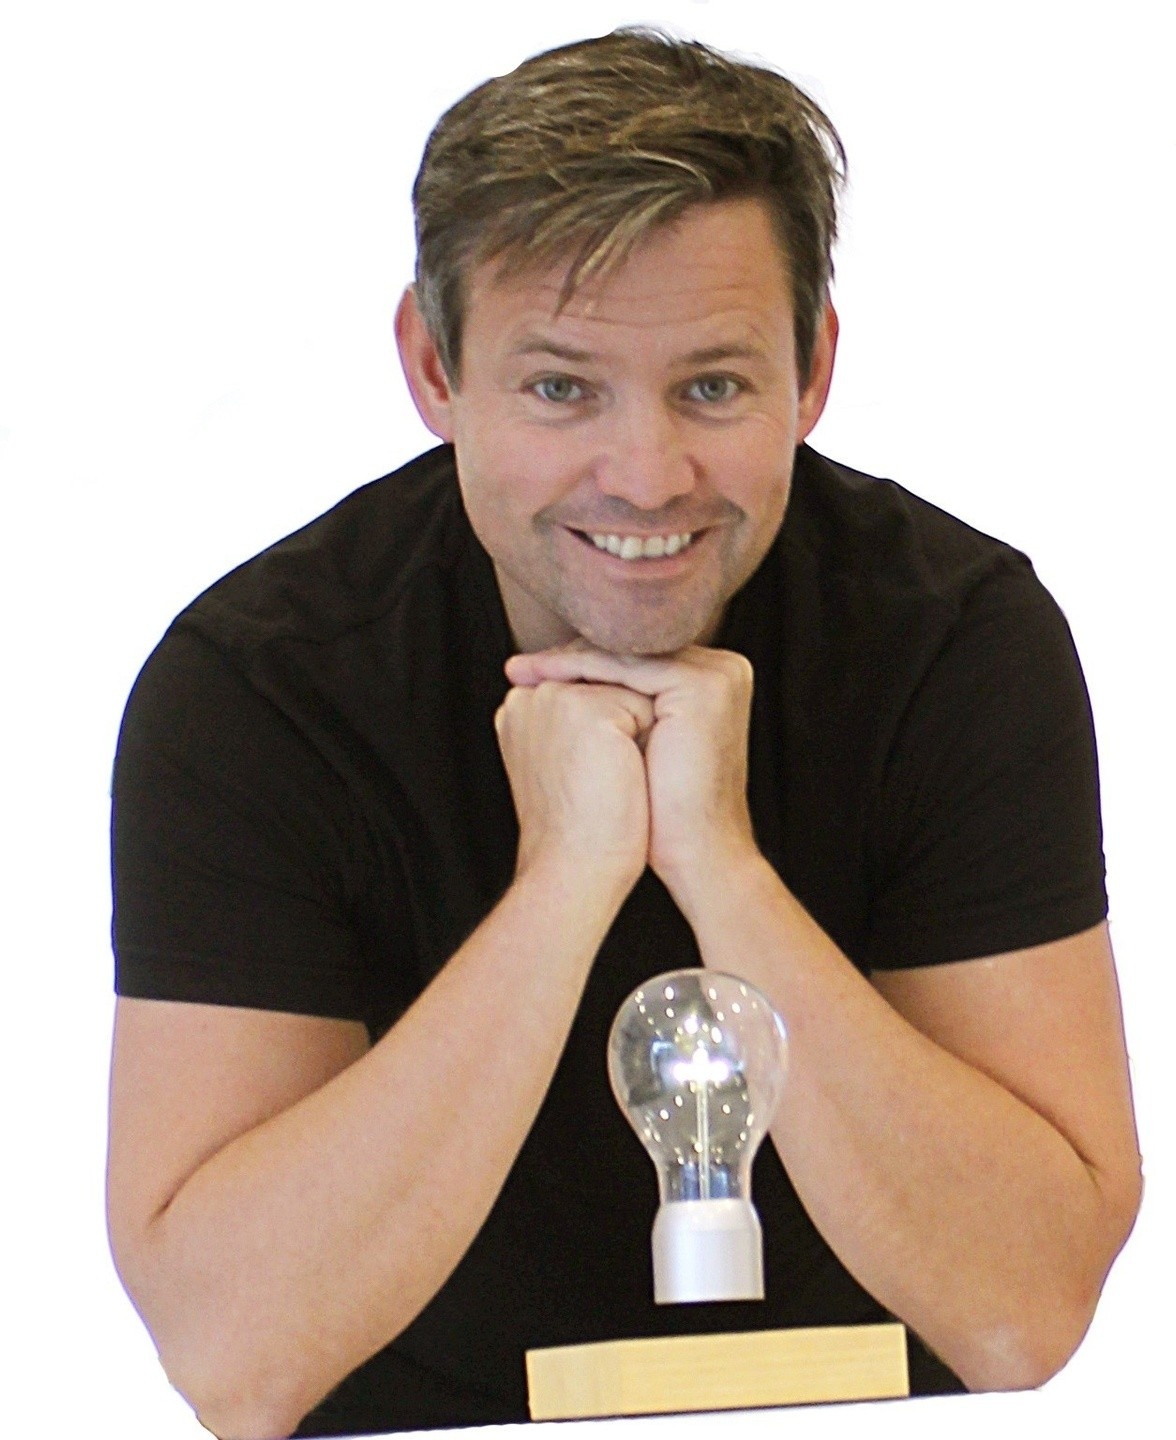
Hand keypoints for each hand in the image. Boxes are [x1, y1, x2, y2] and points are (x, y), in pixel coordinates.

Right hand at [494, 670, 653, 897]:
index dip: (612, 730)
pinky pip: (645, 705)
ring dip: (639, 734)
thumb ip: (579, 727)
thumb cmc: (579, 832)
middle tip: (611, 780)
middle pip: (610, 685)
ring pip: (630, 693)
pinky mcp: (586, 710)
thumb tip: (620, 710)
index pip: (587, 690)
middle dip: (626, 727)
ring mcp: (556, 699)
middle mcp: (530, 698)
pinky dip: (650, 741)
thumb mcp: (570, 768)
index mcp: (521, 712)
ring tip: (615, 781)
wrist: (574, 871)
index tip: (602, 773)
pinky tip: (627, 778)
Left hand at [504, 644, 758, 917]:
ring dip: (566, 662)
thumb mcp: (636, 742)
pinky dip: (582, 672)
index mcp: (713, 677)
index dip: (579, 664)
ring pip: (625, 657)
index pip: (634, 658)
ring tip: (520, 673)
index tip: (526, 672)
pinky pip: (628, 669)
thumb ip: (614, 702)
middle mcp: (724, 668)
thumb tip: (555, 680)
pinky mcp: (701, 686)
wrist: (694, 853)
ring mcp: (716, 674)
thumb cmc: (661, 811)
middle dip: (568, 660)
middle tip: (515, 668)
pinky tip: (545, 681)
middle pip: (629, 653)